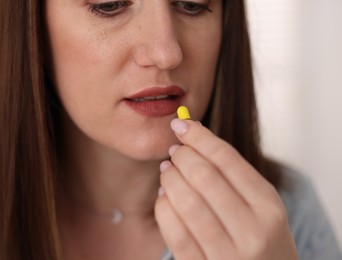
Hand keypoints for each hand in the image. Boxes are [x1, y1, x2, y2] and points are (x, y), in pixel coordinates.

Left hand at [154, 119, 297, 259]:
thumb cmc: (261, 239)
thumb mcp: (264, 208)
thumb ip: (235, 177)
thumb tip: (192, 136)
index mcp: (269, 207)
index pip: (227, 159)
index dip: (199, 136)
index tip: (181, 124)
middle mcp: (252, 232)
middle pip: (204, 177)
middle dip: (182, 156)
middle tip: (174, 150)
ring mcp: (228, 256)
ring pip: (187, 203)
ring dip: (170, 179)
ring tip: (166, 169)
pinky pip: (175, 233)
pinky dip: (164, 208)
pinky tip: (164, 197)